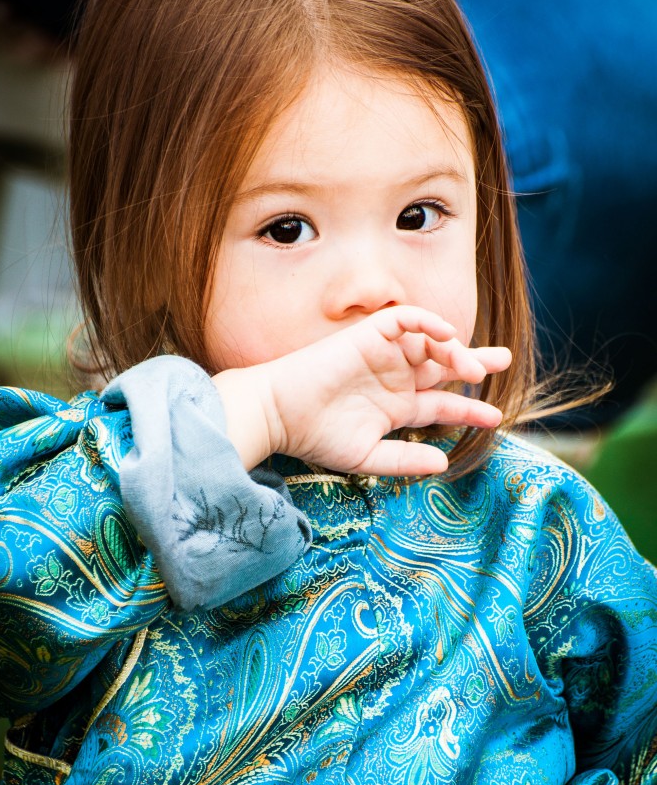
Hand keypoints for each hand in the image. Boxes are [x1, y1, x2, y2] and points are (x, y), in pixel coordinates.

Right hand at [212, 306, 510, 475]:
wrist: (279, 413)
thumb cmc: (315, 437)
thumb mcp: (366, 456)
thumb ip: (404, 461)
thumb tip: (444, 464)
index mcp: (395, 406)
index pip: (441, 403)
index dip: (469, 408)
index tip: (495, 417)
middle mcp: (394, 378)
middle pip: (443, 365)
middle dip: (474, 362)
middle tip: (504, 361)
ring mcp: (383, 355)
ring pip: (431, 343)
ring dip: (455, 351)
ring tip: (471, 368)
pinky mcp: (368, 335)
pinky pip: (407, 320)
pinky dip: (428, 322)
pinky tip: (446, 336)